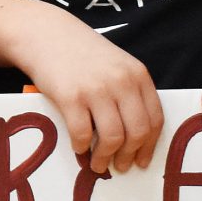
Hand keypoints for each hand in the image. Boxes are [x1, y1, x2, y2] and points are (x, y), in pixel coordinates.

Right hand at [16, 10, 161, 173]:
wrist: (46, 34)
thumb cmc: (81, 53)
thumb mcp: (116, 65)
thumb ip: (129, 92)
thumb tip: (134, 137)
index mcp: (138, 75)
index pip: (155, 119)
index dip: (150, 145)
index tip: (142, 160)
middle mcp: (122, 82)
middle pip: (137, 132)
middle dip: (129, 156)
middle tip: (121, 167)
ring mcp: (96, 89)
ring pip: (113, 137)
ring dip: (105, 157)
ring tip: (98, 164)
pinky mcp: (70, 96)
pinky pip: (82, 133)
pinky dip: (81, 147)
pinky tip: (78, 148)